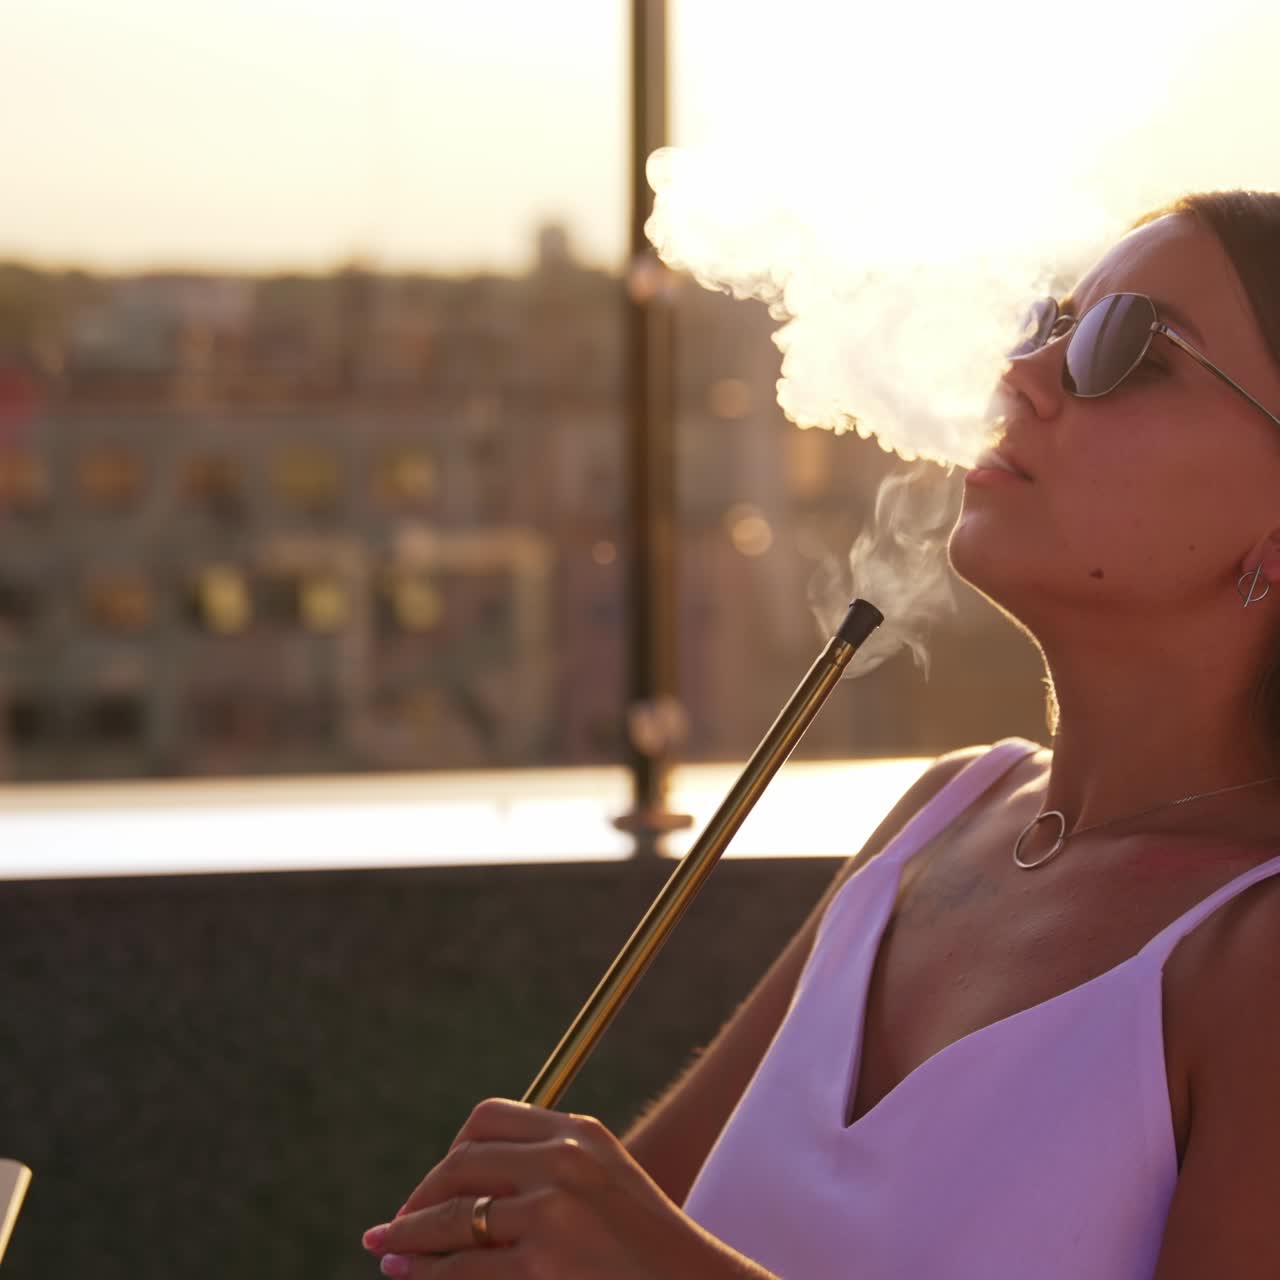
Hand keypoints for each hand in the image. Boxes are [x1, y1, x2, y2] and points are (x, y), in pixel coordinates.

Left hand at [360, 1098, 773, 1277]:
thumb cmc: (642, 1250)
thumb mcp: (602, 1184)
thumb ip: (547, 1169)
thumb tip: (458, 1185)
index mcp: (579, 1132)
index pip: (488, 1120)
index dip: (450, 1153)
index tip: (436, 1185)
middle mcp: (565, 1160)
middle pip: (462, 1163)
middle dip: (421, 1196)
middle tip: (397, 1224)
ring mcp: (554, 1212)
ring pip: (455, 1218)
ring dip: (410, 1237)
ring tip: (386, 1250)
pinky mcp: (543, 1264)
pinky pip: (464, 1268)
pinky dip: (427, 1273)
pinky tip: (408, 1274)